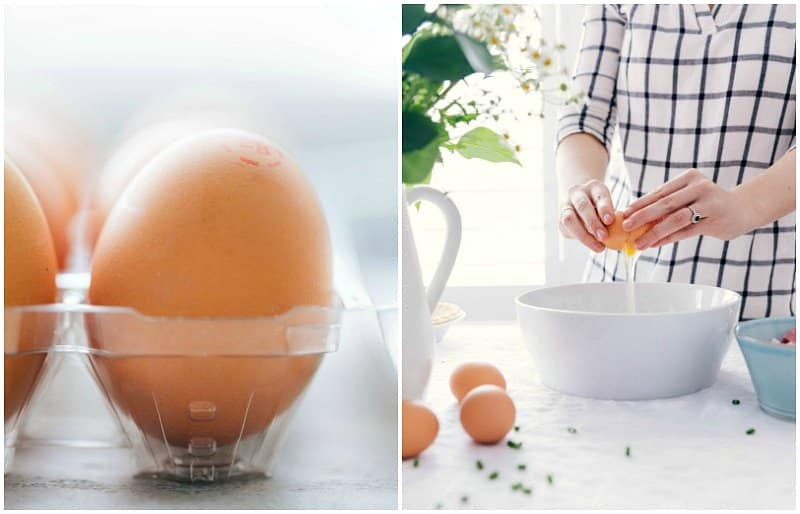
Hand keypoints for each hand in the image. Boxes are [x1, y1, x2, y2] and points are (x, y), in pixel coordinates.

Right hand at [559, 179, 615, 252]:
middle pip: (582, 206)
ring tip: (598, 246)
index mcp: (594, 187)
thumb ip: (611, 218)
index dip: (604, 208)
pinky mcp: (561, 219)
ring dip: (583, 234)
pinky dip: (579, 238)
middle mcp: (577, 193)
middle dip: (593, 222)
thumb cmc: (602, 209)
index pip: (599, 195)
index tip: (610, 221)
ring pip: (569, 219)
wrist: (582, 206)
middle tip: (604, 236)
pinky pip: (567, 229)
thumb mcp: (609, 208)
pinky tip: (591, 244)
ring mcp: (566, 204)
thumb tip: (619, 234)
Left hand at [622, 168, 751, 249]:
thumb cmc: (709, 203)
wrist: (743, 208)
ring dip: (654, 232)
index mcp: (690, 178)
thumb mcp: (690, 196)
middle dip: (643, 216)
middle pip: (666, 204)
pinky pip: (686, 231)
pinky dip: (668, 238)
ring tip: (639, 242)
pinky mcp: (714, 221)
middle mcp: (700, 187)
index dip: (641, 203)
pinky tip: (655, 244)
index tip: (626, 213)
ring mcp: (709, 204)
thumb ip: (668, 204)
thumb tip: (637, 218)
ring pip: (675, 219)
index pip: (661, 191)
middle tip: (626, 226)